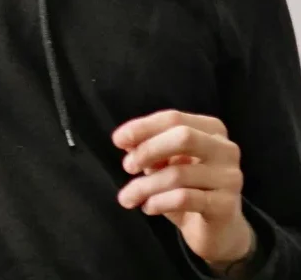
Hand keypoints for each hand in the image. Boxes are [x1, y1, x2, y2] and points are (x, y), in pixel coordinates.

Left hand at [115, 110, 255, 271]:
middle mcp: (226, 150)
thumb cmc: (186, 188)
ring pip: (178, 174)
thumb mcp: (164, 164)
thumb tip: (125, 140)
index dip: (142, 127)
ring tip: (128, 198)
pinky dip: (158, 202)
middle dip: (148, 150)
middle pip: (184, 137)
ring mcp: (230, 177)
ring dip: (144, 186)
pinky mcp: (226, 205)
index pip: (174, 118)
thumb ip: (147, 148)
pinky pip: (184, 198)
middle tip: (127, 167)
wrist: (216, 230)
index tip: (118, 140)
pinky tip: (148, 207)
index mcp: (212, 131)